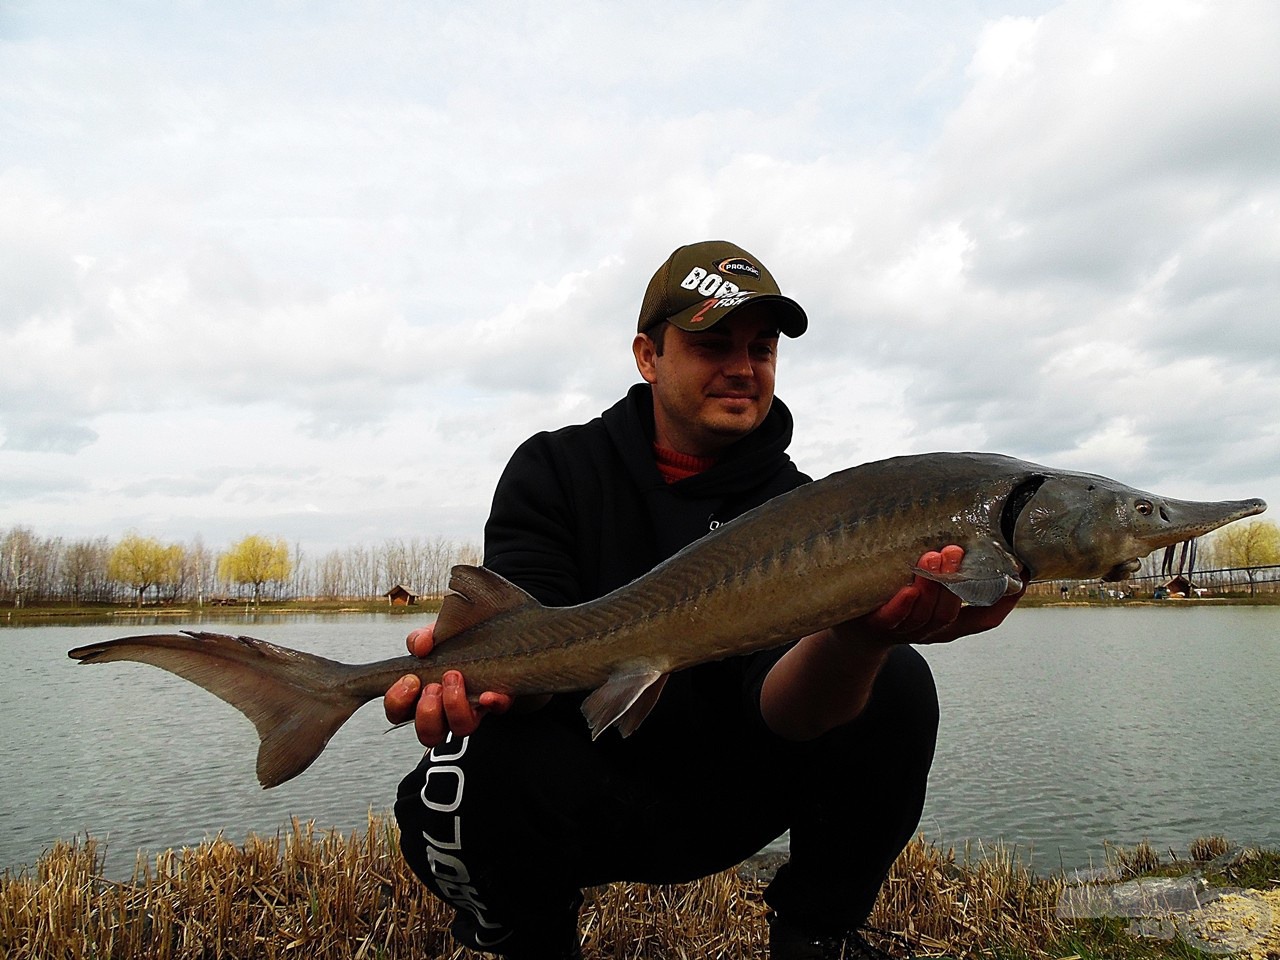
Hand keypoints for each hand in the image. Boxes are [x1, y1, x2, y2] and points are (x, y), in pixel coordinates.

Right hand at [383, 622, 514, 746]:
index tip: (409, 680)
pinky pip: (497, 709)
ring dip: (454, 706)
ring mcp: (472, 709)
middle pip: (428, 735)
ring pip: (460, 729)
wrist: (487, 632)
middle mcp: (445, 711)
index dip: (398, 703)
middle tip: (432, 686)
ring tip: (454, 678)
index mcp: (421, 695)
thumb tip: (420, 645)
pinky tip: (488, 693)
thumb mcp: (433, 635)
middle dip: (427, 712)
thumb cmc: (453, 641)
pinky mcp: (498, 700)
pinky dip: (493, 702)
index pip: (398, 714)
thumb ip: (421, 638)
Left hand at [857, 545, 1023, 644]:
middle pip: (950, 612)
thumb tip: (973, 522)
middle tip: (957, 550)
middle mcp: (929, 629)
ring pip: (925, 614)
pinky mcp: (876, 625)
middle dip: (957, 580)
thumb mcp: (924, 583)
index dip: (1005, 601)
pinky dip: (902, 605)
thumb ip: (945, 566)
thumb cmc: (894, 596)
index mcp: (947, 622)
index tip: (1021, 574)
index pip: (984, 618)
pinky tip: (907, 589)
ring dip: (932, 585)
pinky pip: (893, 619)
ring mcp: (903, 629)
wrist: (852, 628)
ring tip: (932, 556)